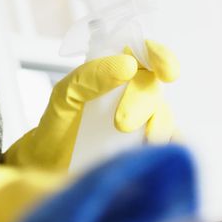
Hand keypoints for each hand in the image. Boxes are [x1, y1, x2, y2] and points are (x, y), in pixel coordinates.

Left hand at [4, 39, 179, 169]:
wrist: (51, 167)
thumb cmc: (58, 125)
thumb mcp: (65, 95)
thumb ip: (89, 76)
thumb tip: (127, 66)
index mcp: (117, 71)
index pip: (146, 54)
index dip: (161, 57)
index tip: (166, 72)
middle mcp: (136, 93)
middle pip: (154, 89)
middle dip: (143, 103)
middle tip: (122, 123)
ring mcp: (146, 121)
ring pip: (166, 117)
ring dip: (157, 128)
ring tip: (137, 143)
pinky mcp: (149, 148)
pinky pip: (171, 144)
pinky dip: (169, 148)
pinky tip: (155, 152)